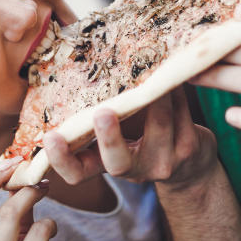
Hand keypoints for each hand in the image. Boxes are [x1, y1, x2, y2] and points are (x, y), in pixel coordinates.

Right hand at [43, 88, 218, 189]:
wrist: (191, 166)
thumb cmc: (141, 140)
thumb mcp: (116, 135)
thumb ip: (98, 115)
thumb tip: (75, 67)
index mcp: (105, 165)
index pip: (77, 173)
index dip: (61, 160)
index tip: (50, 136)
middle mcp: (133, 170)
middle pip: (118, 163)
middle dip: (110, 137)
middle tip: (102, 113)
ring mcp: (163, 161)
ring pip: (159, 126)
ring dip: (156, 97)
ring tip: (153, 71)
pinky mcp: (189, 148)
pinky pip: (181, 115)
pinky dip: (176, 92)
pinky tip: (174, 76)